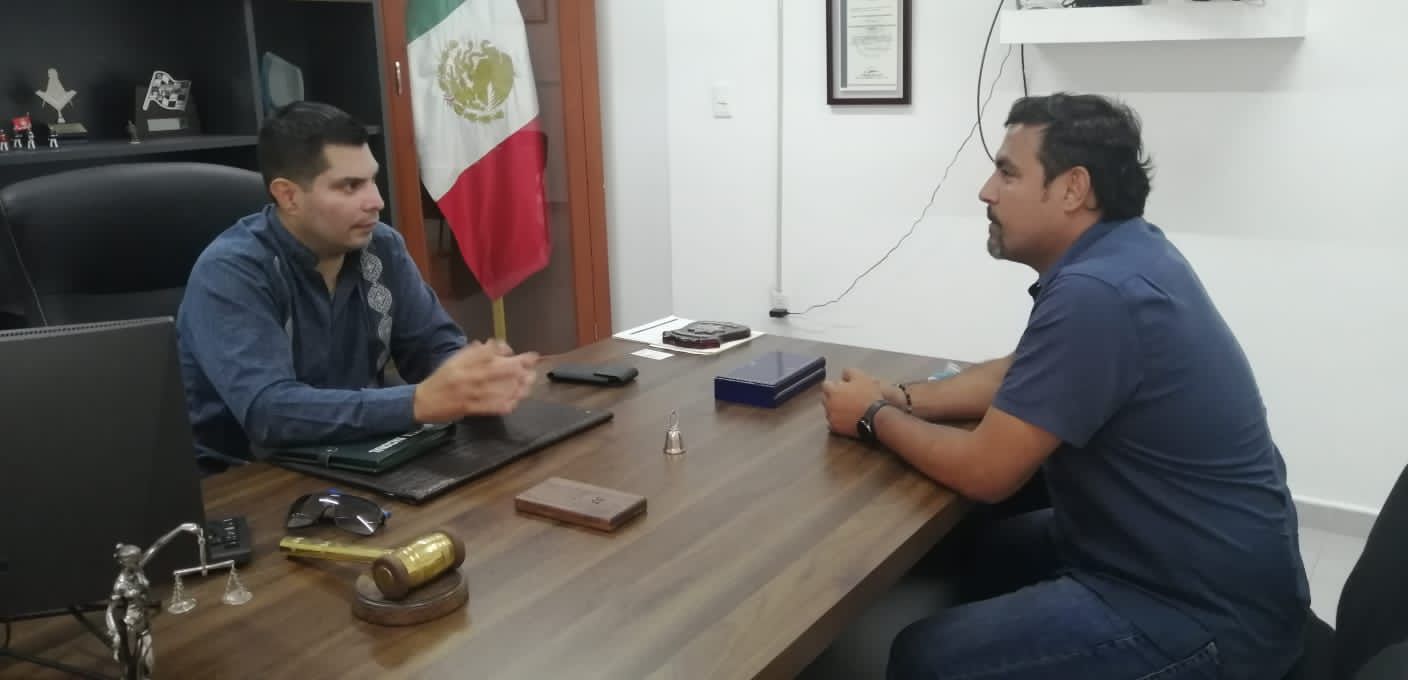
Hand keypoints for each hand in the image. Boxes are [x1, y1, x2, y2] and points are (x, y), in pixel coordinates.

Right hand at [413, 339, 539, 421]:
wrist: (424, 401)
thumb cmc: (443, 378)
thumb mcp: (456, 360)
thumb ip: (477, 352)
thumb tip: (499, 347)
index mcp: (464, 362)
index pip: (490, 353)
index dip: (509, 353)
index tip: (528, 355)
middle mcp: (468, 376)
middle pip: (497, 370)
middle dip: (518, 369)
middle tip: (533, 369)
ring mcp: (469, 394)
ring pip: (497, 389)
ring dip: (516, 387)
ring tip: (529, 385)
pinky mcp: (469, 408)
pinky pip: (490, 407)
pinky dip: (503, 405)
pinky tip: (515, 402)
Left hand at [821, 368, 885, 438]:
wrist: (876, 417)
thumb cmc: (868, 395)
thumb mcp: (861, 377)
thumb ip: (849, 372)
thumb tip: (843, 373)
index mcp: (833, 391)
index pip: (826, 385)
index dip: (834, 385)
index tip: (842, 387)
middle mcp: (828, 404)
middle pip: (826, 398)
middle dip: (833, 397)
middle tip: (845, 398)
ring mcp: (831, 417)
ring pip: (829, 411)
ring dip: (835, 409)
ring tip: (848, 410)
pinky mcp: (836, 429)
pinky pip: (833, 423)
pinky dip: (838, 421)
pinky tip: (847, 419)